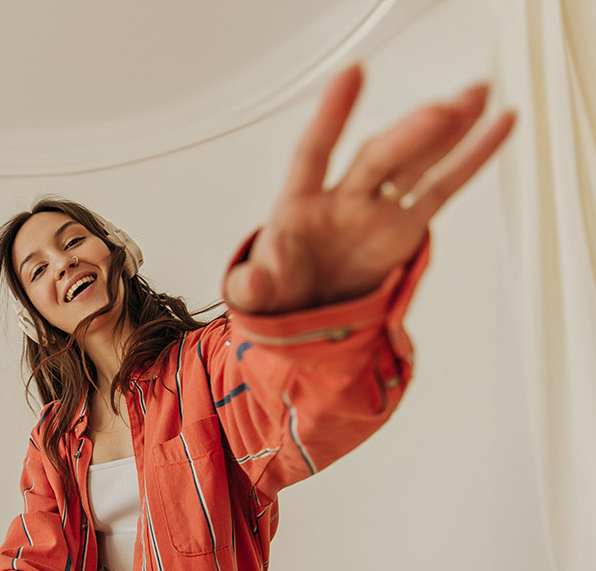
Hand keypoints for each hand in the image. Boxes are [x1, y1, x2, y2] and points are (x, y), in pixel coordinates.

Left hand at [224, 64, 515, 312]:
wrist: (301, 316)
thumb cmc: (277, 290)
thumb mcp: (254, 294)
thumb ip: (251, 287)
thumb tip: (252, 283)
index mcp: (298, 206)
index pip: (314, 152)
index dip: (331, 116)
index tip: (351, 77)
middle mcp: (342, 199)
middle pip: (377, 158)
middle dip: (409, 135)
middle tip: (440, 112)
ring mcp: (376, 211)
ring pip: (414, 162)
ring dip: (445, 130)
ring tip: (474, 96)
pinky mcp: (404, 229)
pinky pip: (442, 188)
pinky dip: (471, 158)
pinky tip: (496, 125)